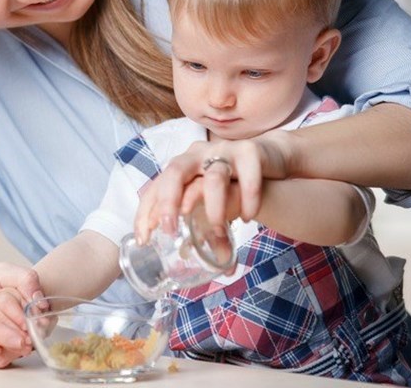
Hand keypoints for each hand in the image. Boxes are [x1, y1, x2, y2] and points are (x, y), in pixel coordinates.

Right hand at [0, 263, 45, 367]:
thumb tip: (39, 300)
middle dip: (16, 343)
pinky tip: (16, 336)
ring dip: (17, 348)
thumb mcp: (5, 271)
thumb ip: (24, 279)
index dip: (2, 335)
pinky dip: (13, 351)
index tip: (25, 338)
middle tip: (35, 335)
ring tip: (27, 332)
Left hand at [134, 130, 291, 243]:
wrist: (267, 157)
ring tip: (218, 230)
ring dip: (214, 208)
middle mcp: (197, 156)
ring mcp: (223, 151)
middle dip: (167, 203)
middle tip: (170, 231)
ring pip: (214, 177)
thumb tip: (193, 258)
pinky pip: (248, 177)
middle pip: (173, 172)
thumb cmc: (232, 184)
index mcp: (182, 168)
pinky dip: (248, 199)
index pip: (155, 187)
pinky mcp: (250, 153)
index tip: (143, 239)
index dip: (145, 212)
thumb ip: (202, 226)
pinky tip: (247, 217)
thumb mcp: (210, 203)